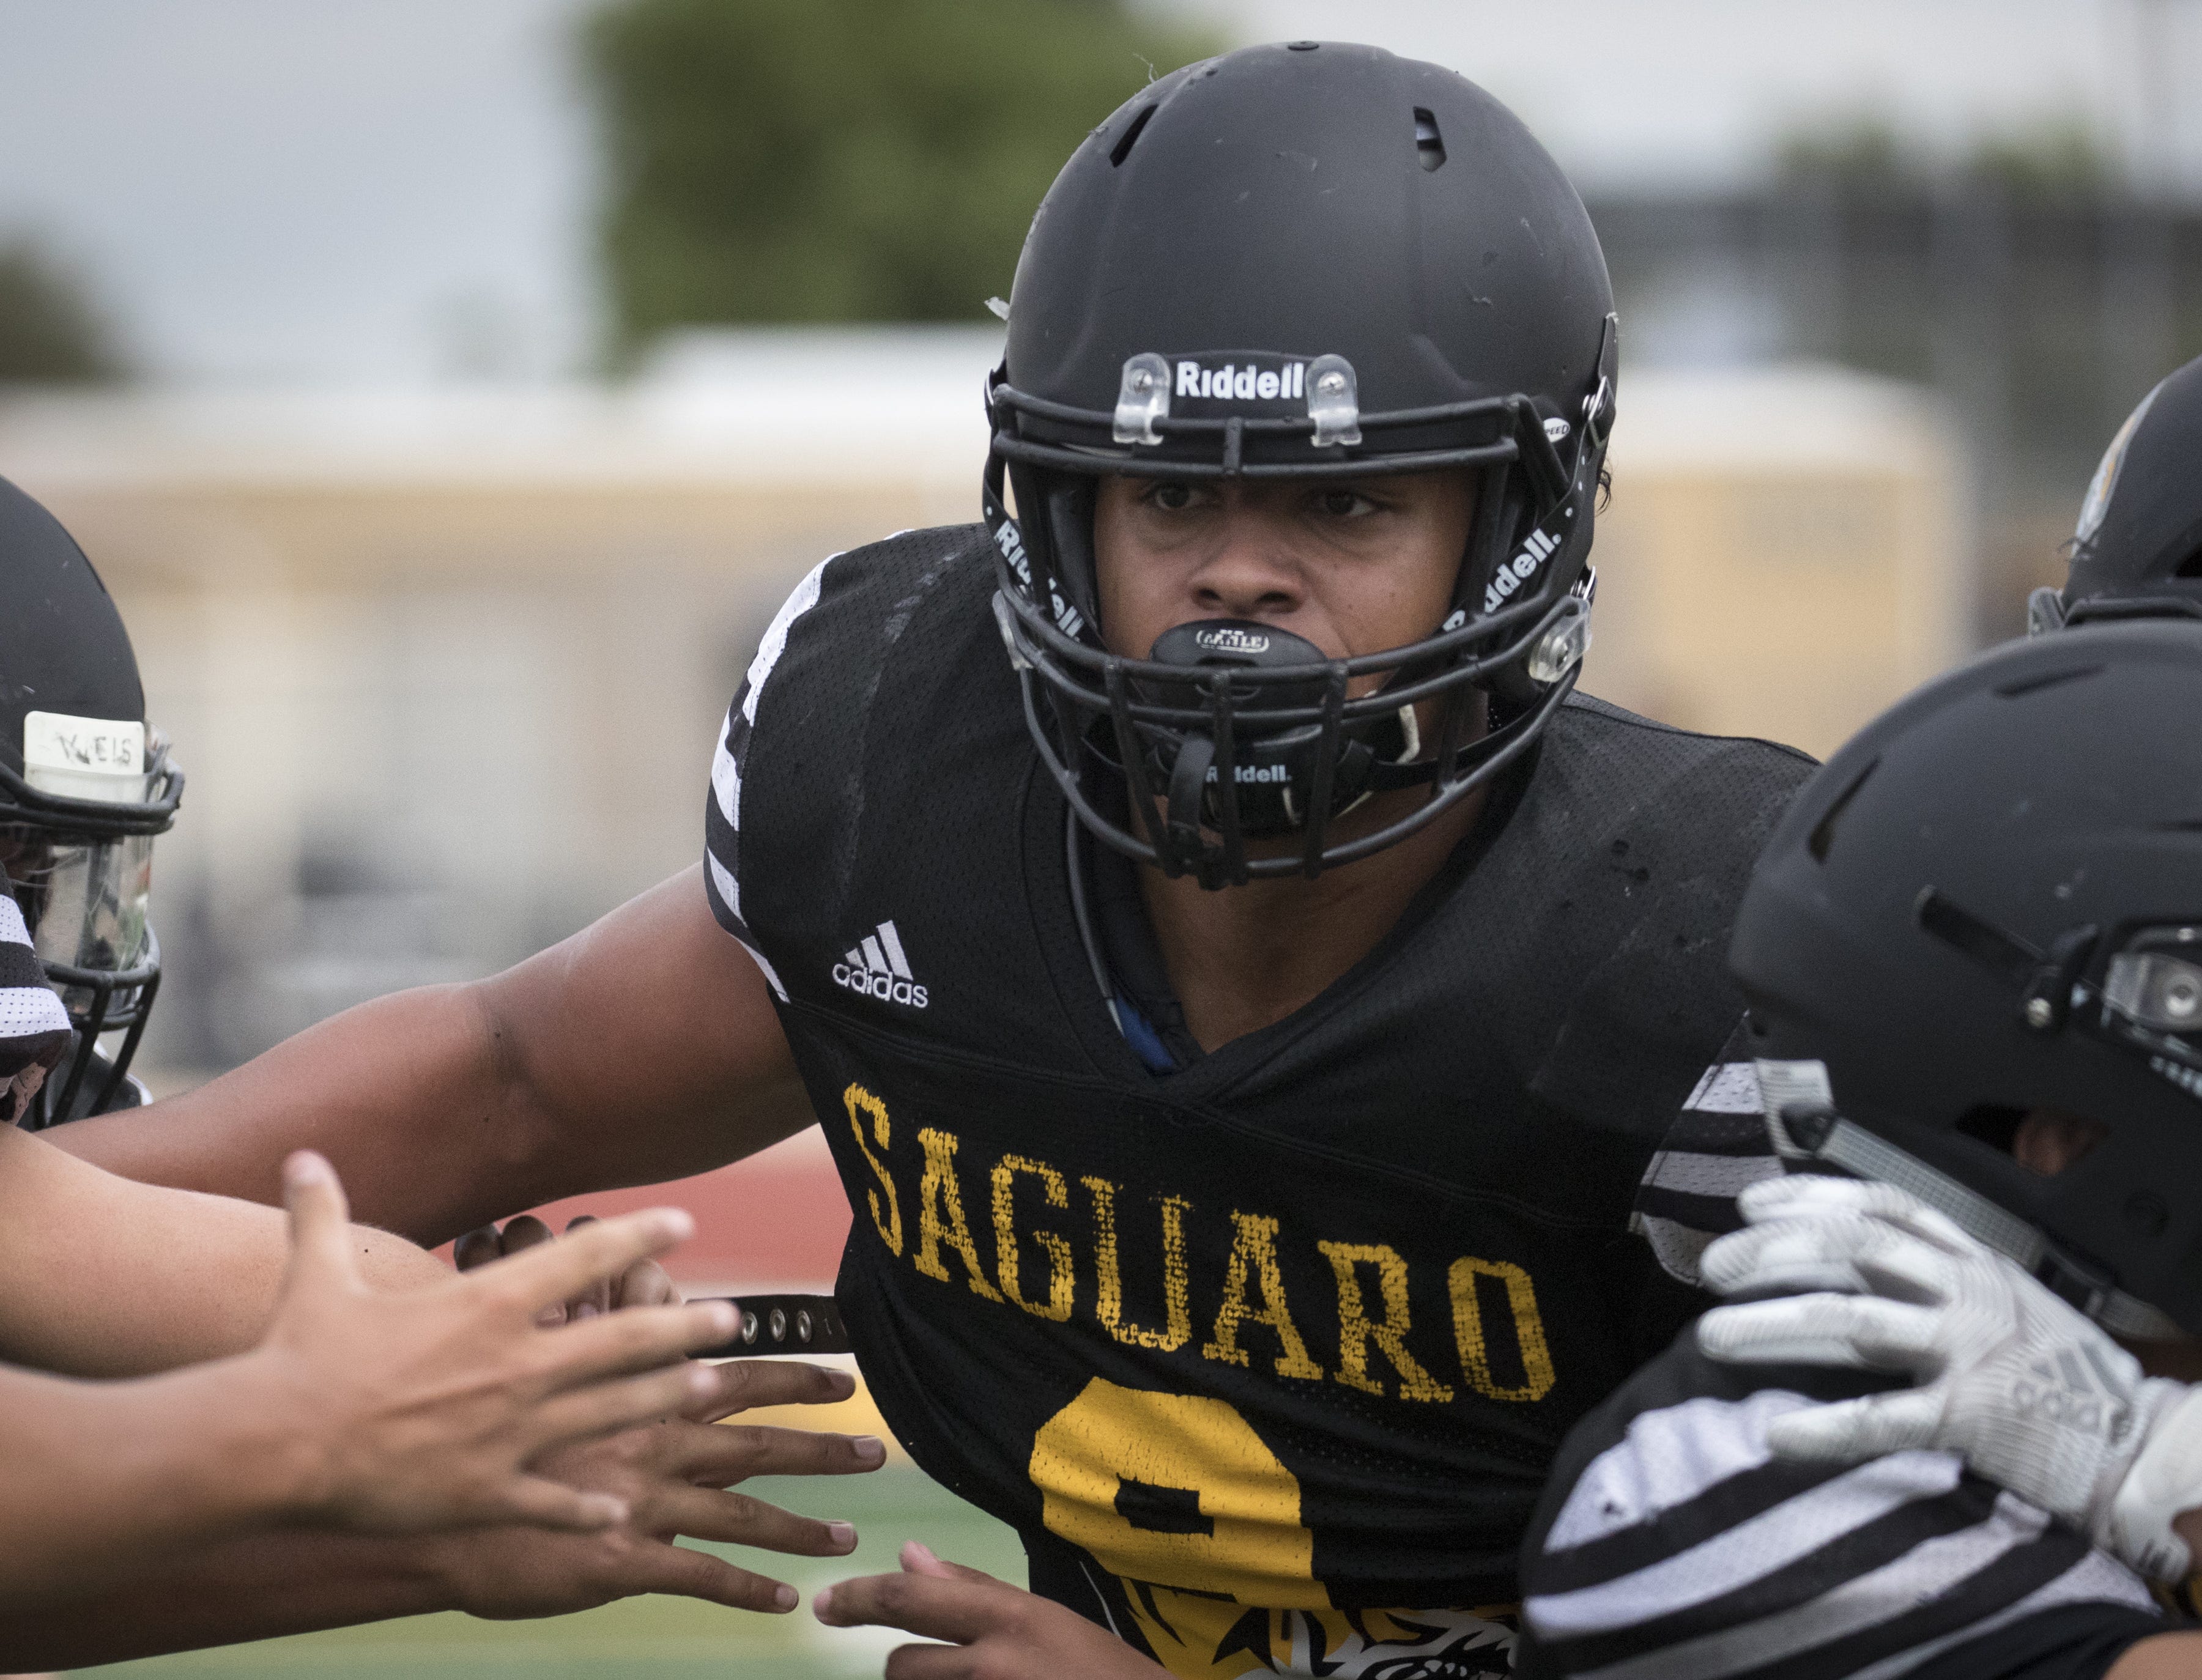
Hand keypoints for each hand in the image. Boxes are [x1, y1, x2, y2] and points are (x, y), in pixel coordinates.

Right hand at [248, 1150, 742, 1534]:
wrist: (276, 1444)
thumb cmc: (296, 1354)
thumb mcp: (316, 1272)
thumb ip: (322, 1212)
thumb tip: (302, 1158)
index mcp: (487, 1306)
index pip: (583, 1258)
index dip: (638, 1236)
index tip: (684, 1222)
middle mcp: (515, 1364)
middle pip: (623, 1339)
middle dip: (684, 1326)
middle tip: (733, 1317)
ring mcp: (509, 1432)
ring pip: (611, 1412)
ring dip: (667, 1398)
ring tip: (713, 1390)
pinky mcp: (488, 1493)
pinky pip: (555, 1503)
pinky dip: (591, 1510)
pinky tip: (624, 1513)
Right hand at [429, 1359, 888, 1617]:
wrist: (434, 1504)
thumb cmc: (488, 1436)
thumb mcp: (551, 1379)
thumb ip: (608, 1355)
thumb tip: (641, 1314)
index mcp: (643, 1398)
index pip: (739, 1377)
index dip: (797, 1374)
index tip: (845, 1376)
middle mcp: (654, 1444)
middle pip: (760, 1442)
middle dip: (823, 1446)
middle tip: (874, 1449)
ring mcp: (642, 1504)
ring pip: (744, 1514)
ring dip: (802, 1526)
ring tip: (848, 1536)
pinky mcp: (623, 1560)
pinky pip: (702, 1576)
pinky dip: (748, 1589)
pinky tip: (785, 1603)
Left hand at [813, 1541, 1167, 1678]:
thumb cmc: (1101, 1670)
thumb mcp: (1044, 1617)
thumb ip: (974, 1589)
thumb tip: (909, 1554)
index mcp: (1007, 1617)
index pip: (910, 1599)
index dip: (858, 1598)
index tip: (825, 1603)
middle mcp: (991, 1663)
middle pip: (900, 1664)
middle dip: (910, 1666)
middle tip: (948, 1668)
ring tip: (976, 1679)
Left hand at [1696, 1175, 2201, 1577]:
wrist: (2139, 1445)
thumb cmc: (2061, 1375)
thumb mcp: (2004, 1299)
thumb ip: (1935, 1277)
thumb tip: (1840, 1263)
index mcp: (1974, 1261)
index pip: (1881, 1206)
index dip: (1809, 1198)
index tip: (1750, 1204)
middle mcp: (1966, 1293)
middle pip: (1853, 1246)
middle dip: (1773, 1251)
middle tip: (1713, 1268)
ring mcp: (1967, 1353)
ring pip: (1852, 1321)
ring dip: (1773, 1324)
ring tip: (1712, 1334)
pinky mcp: (1969, 1419)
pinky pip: (1881, 1420)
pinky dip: (1823, 1427)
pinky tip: (1776, 1434)